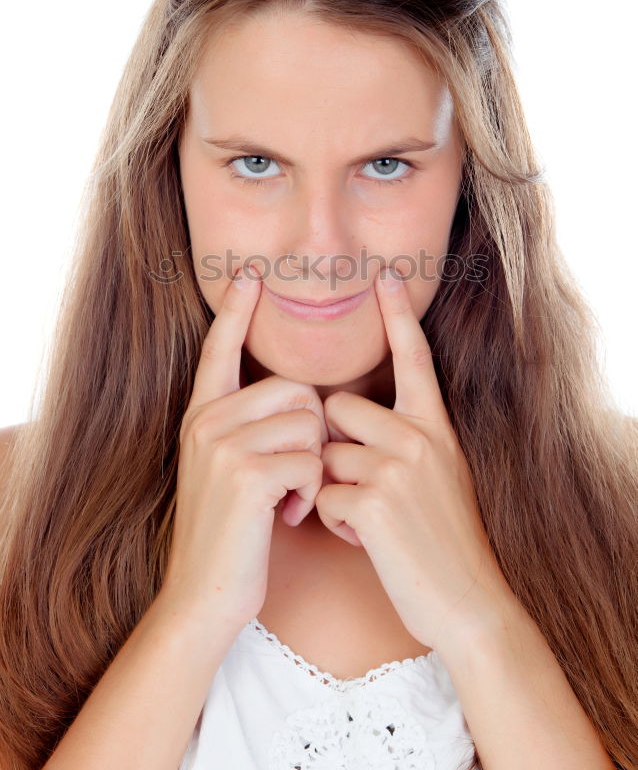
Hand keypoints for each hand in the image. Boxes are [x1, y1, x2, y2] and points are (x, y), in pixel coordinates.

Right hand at [160, 266, 326, 629]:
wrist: (204, 595)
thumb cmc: (231, 534)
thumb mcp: (226, 470)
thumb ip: (248, 428)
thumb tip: (300, 399)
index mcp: (202, 415)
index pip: (221, 349)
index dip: (237, 311)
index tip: (250, 273)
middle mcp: (206, 421)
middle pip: (296, 389)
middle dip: (311, 435)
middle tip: (291, 477)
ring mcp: (221, 445)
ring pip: (309, 423)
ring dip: (313, 467)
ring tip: (286, 499)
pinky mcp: (244, 475)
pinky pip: (310, 460)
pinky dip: (310, 492)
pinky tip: (286, 516)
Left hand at [314, 265, 517, 651]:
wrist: (466, 599)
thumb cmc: (443, 537)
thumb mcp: (442, 472)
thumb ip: (407, 437)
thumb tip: (350, 415)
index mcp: (433, 425)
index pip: (413, 358)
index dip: (398, 316)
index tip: (385, 275)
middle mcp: (418, 436)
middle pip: (337, 409)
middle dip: (335, 447)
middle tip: (364, 486)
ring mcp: (398, 467)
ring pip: (325, 455)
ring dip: (336, 491)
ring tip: (372, 519)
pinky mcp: (376, 503)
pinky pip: (324, 496)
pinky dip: (337, 523)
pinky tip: (369, 540)